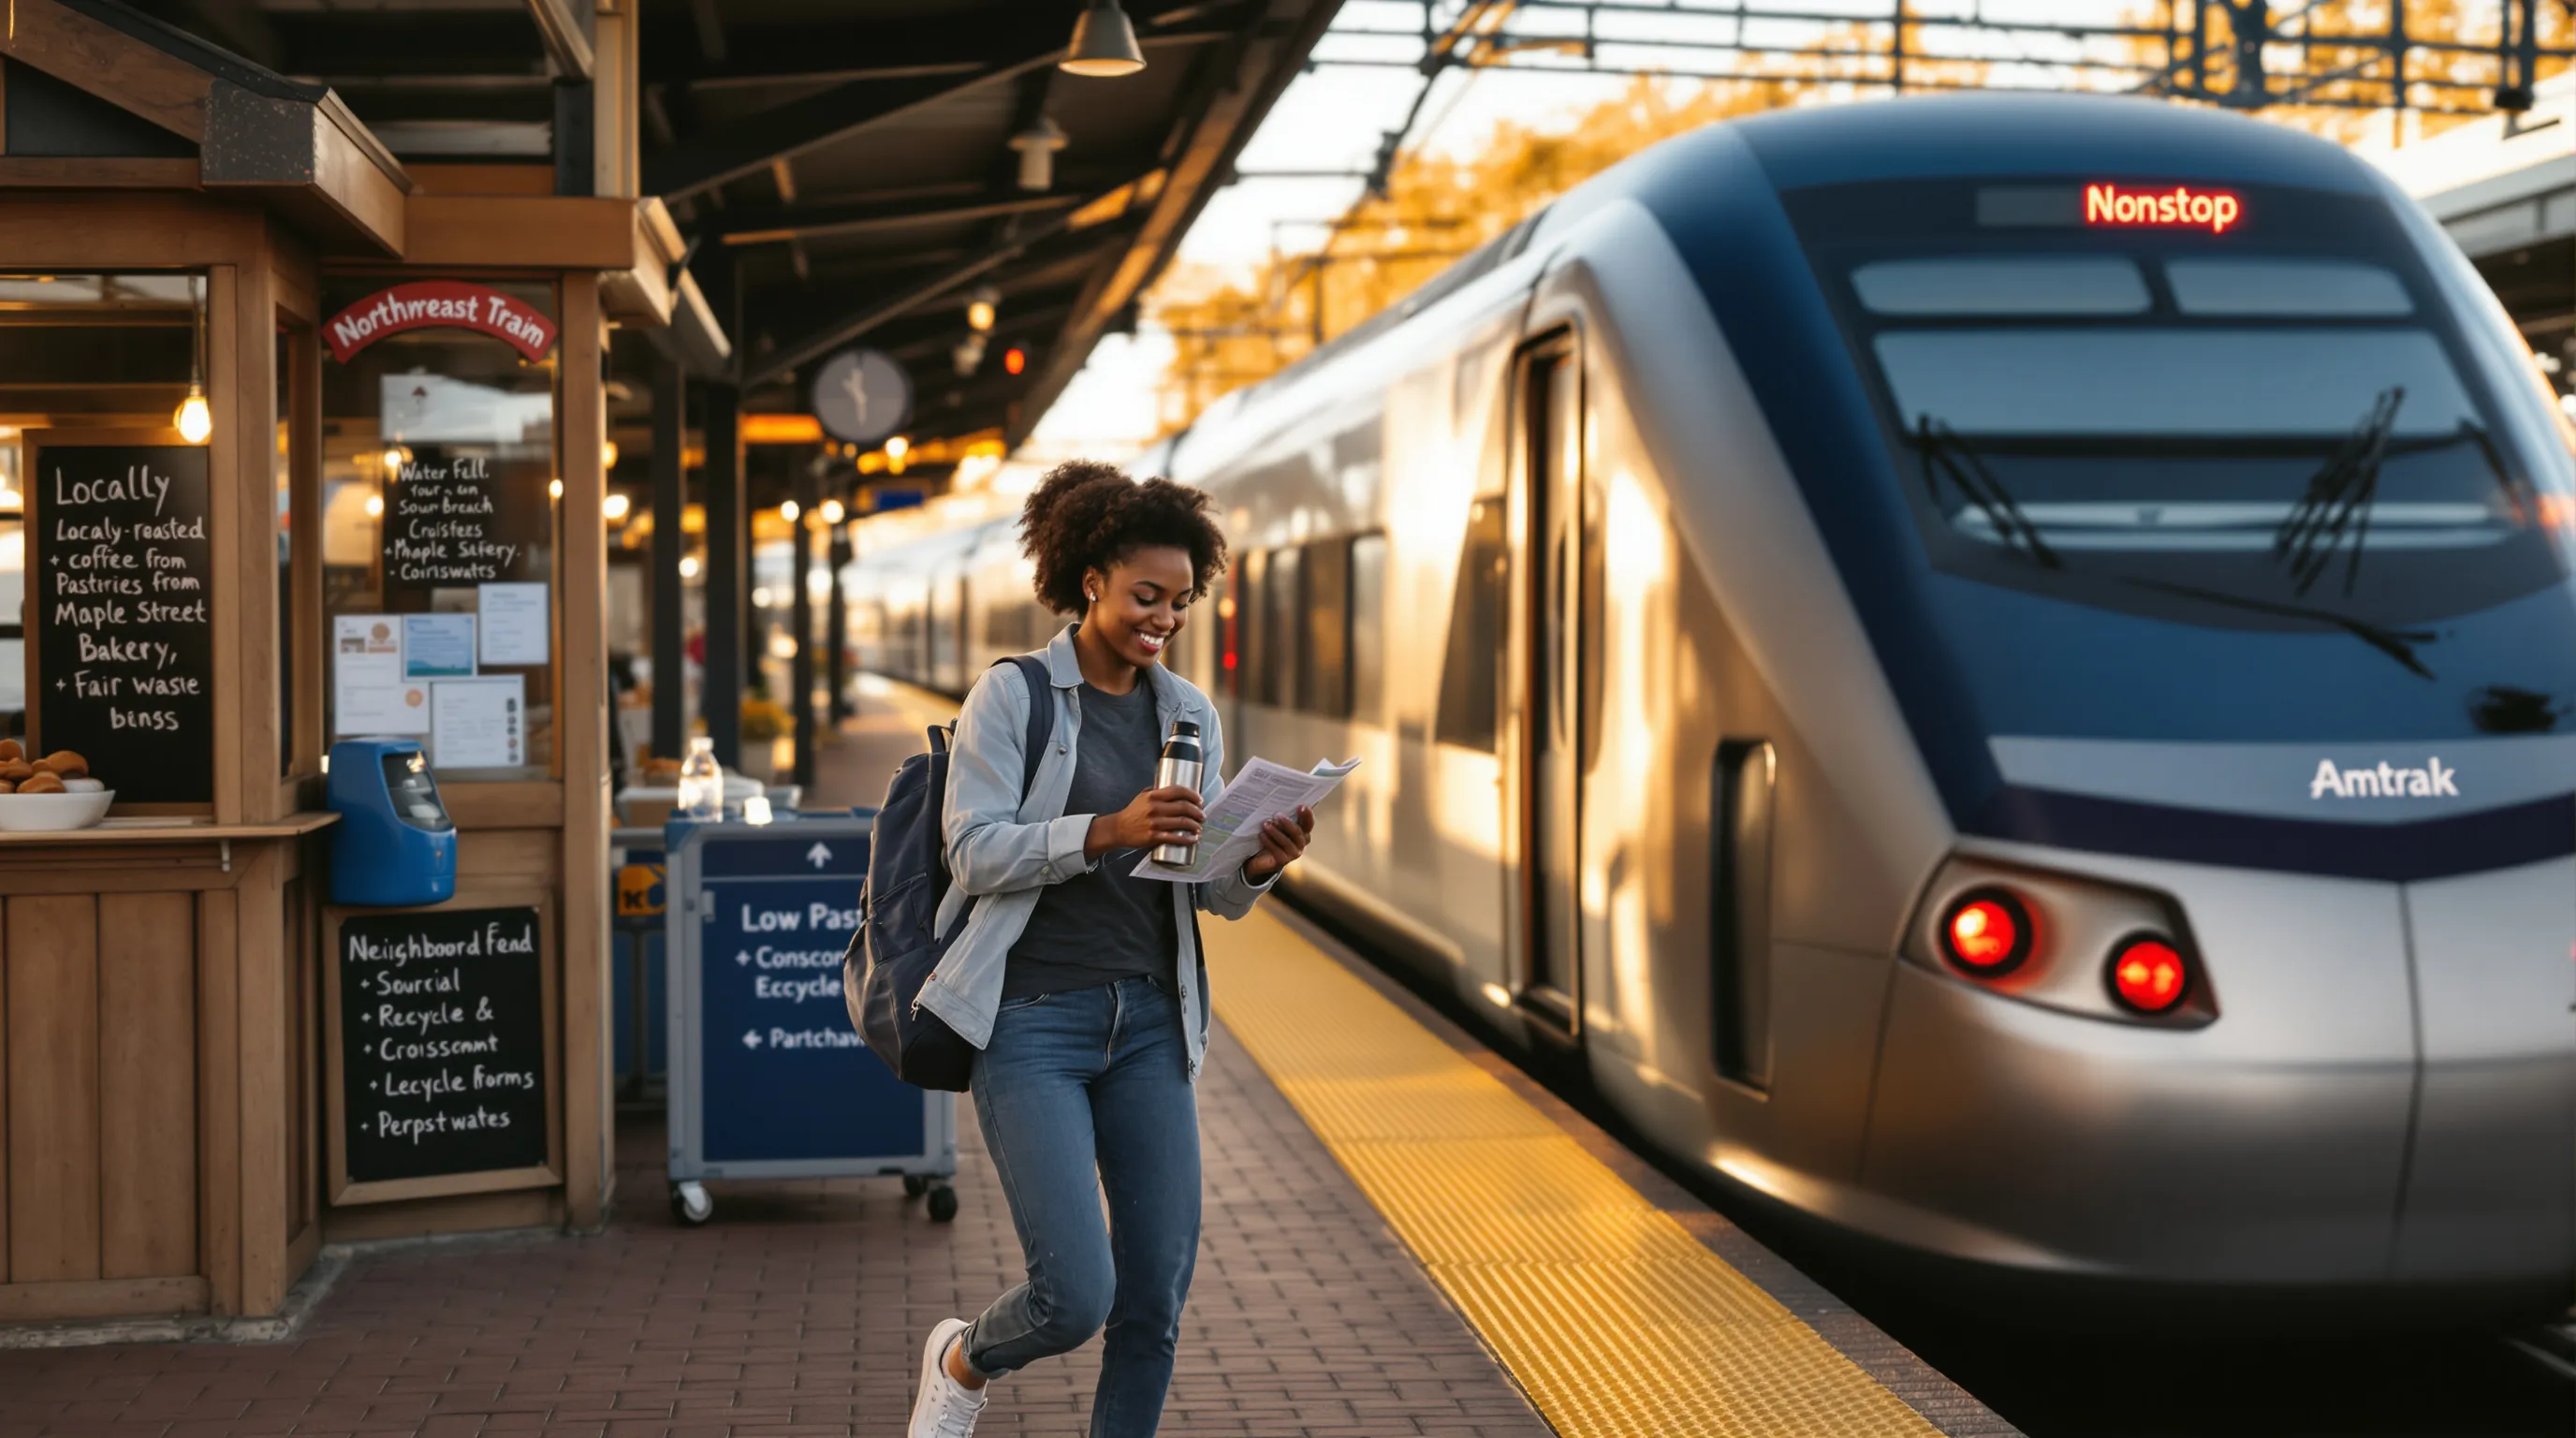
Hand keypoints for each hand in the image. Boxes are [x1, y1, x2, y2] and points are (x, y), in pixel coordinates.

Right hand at [1088, 784, 1203, 859]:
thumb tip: (1173, 789)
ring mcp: (1154, 823)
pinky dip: (1187, 839)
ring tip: (1199, 827)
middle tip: (1202, 815)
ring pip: (1182, 822)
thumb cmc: (1132, 813)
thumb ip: (1156, 791)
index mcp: (1153, 796)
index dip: (1192, 795)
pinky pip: (1174, 838)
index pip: (1178, 791)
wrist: (1118, 829)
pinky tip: (1193, 839)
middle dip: (1197, 811)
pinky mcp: (1153, 836)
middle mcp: (1155, 808)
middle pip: (1183, 807)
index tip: (1199, 800)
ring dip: (1195, 825)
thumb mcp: (1142, 796)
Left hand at [1242, 805, 1313, 879]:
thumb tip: (1278, 799)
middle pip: (1298, 833)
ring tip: (1265, 824)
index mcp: (1303, 832)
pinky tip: (1262, 835)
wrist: (1261, 857)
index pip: (1308, 823)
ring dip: (1276, 832)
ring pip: (1287, 842)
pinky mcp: (1283, 861)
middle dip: (1287, 824)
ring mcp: (1293, 853)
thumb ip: (1282, 816)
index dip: (1307, 815)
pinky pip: (1277, 850)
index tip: (1301, 806)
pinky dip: (1269, 842)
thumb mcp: (1278, 824)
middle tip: (1277, 815)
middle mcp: (1301, 843)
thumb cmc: (1272, 835)